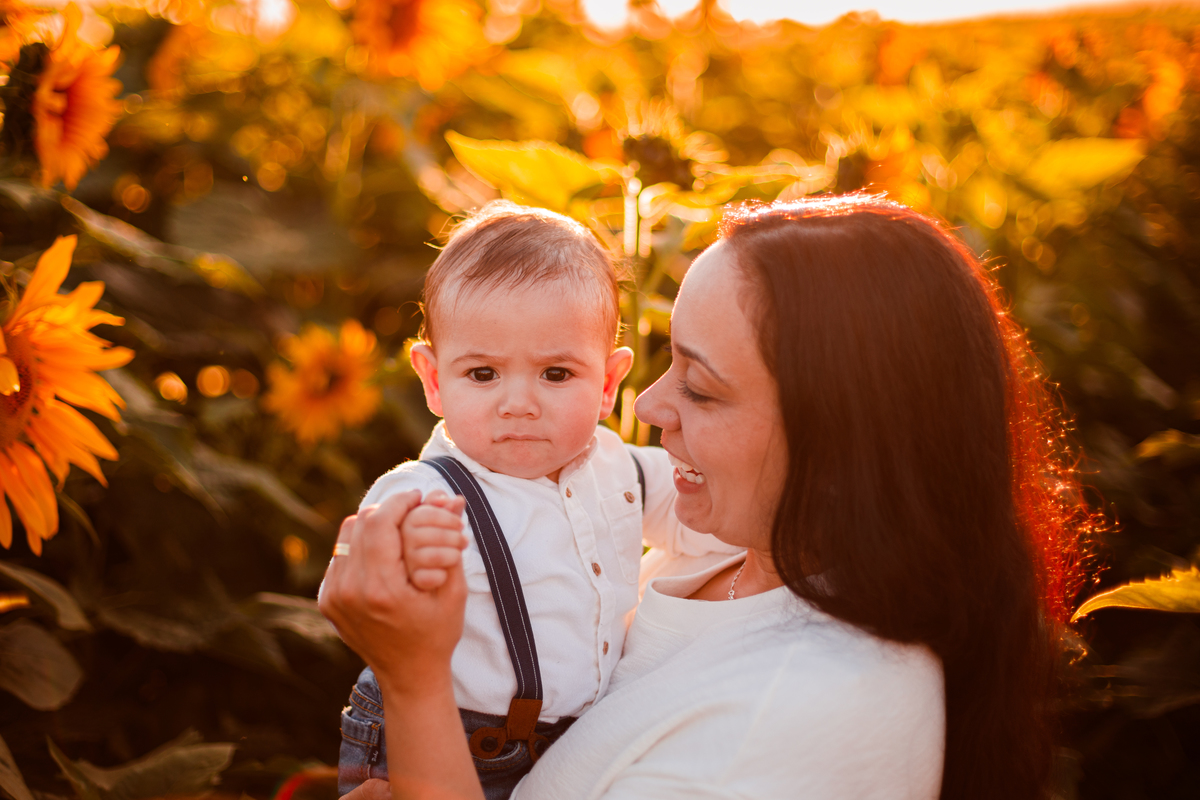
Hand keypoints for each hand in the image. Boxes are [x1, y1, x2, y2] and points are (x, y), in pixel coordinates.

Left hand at [318, 490, 467, 694]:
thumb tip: (451, 497)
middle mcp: (350, 591)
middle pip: (362, 522)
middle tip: (411, 509)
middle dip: (388, 509)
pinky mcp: (327, 600)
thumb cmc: (437, 633)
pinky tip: (382, 554)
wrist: (409, 675)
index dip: (401, 501)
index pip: (381, 521)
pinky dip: (361, 546)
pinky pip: (340, 555)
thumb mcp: (453, 590)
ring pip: (347, 534)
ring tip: (397, 528)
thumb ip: (451, 541)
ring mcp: (334, 597)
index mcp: (382, 589)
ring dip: (373, 525)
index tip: (419, 496)